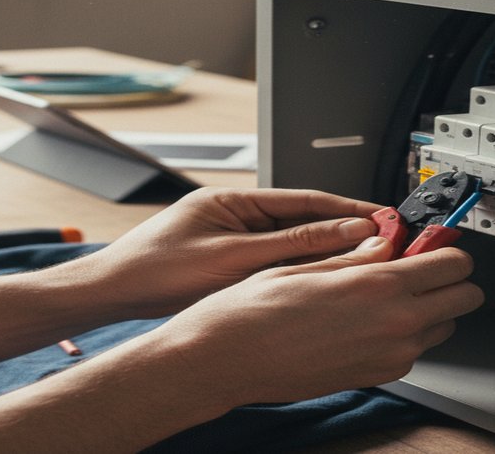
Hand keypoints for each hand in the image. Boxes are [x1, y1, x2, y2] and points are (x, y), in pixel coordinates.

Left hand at [81, 187, 380, 318]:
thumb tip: (343, 232)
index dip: (348, 210)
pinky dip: (299, 273)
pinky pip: (274, 265)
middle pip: (303, 221)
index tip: (381, 219)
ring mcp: (233, 239)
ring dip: (324, 255)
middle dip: (343, 233)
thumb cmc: (155, 271)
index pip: (305, 199)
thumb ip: (293, 244)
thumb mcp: (233, 257)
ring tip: (361, 266)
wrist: (112, 295)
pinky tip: (321, 285)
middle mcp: (237, 215)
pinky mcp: (229, 263)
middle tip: (383, 245)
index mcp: (236, 200)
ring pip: (292, 246)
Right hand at [148, 236, 484, 407]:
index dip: (446, 248)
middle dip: (448, 279)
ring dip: (427, 306)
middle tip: (417, 265)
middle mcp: (395, 324)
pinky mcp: (378, 375)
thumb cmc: (255, 311)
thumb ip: (361, 254)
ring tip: (384, 294)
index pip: (453, 263)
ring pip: (443, 325)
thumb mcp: (310, 264)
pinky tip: (365, 319)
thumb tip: (388, 241)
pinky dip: (403, 332)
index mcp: (380, 285)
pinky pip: (413, 349)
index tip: (433, 242)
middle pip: (465, 297)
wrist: (227, 359)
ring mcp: (390, 355)